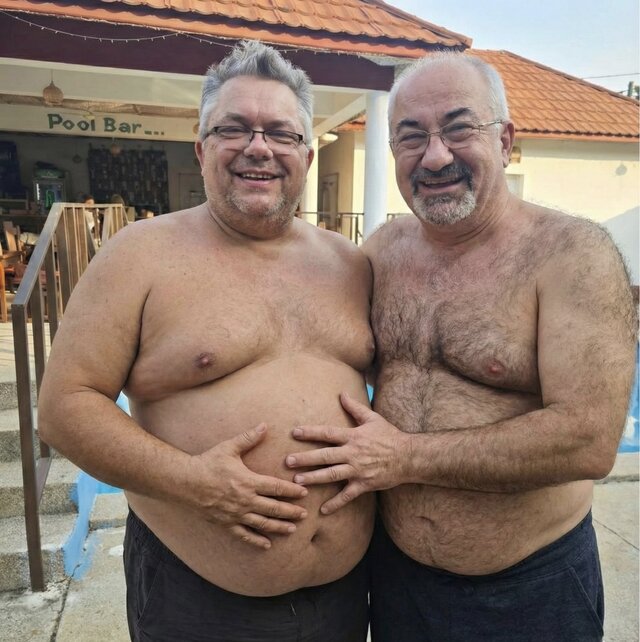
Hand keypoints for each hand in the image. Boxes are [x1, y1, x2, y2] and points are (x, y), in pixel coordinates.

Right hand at [191, 424, 308, 548]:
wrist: (184, 481)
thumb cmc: (208, 462)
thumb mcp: (229, 447)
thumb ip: (249, 438)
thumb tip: (264, 425)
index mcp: (248, 481)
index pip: (276, 487)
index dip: (291, 491)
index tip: (304, 492)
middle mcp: (245, 500)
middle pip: (273, 508)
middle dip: (291, 511)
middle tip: (305, 514)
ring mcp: (236, 514)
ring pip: (262, 524)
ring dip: (279, 527)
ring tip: (293, 529)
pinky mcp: (226, 523)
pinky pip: (244, 535)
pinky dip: (256, 540)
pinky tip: (267, 545)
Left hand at [285, 393, 408, 513]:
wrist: (408, 457)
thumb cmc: (389, 436)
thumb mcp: (372, 418)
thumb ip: (355, 407)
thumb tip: (341, 393)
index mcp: (353, 437)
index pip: (328, 433)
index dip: (311, 433)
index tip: (294, 433)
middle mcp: (353, 454)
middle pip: (325, 456)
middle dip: (306, 459)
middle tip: (288, 461)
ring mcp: (358, 470)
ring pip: (332, 475)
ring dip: (314, 478)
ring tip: (298, 481)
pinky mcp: (364, 484)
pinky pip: (347, 496)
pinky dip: (335, 504)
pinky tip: (322, 510)